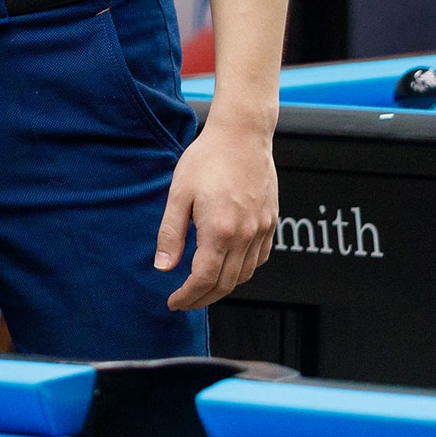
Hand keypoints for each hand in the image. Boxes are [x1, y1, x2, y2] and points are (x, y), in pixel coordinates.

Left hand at [154, 117, 276, 310]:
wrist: (242, 134)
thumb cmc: (207, 159)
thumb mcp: (178, 193)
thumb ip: (171, 233)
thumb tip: (163, 267)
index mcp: (219, 230)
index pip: (204, 279)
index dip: (187, 296)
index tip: (173, 302)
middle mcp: (245, 235)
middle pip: (225, 284)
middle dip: (203, 298)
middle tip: (184, 300)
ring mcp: (262, 229)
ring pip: (245, 274)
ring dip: (224, 287)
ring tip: (203, 286)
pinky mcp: (272, 222)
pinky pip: (261, 258)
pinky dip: (244, 270)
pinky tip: (229, 266)